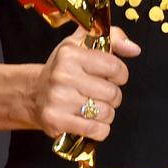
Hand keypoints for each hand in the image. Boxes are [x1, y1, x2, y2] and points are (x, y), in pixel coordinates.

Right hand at [32, 25, 140, 140]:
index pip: (114, 67)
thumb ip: (113, 38)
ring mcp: (58, 100)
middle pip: (112, 93)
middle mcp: (62, 75)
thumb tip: (134, 49)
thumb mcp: (83, 44)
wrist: (33, 94)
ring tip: (94, 106)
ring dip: (106, 112)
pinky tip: (91, 120)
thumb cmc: (63, 69)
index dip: (120, 74)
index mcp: (70, 53)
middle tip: (102, 93)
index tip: (113, 76)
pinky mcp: (56, 122)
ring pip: (106, 112)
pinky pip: (96, 130)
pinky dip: (100, 129)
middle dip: (114, 95)